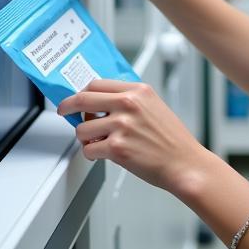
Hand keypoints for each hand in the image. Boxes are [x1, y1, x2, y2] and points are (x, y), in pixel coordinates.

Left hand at [57, 78, 209, 195]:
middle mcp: (129, 104)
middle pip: (82, 99)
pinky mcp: (117, 148)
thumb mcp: (154, 107)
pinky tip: (103, 154)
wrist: (185, 164)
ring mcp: (122, 125)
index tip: (75, 98)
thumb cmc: (172, 140)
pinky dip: (92, 154)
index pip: (97, 84)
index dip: (81, 92)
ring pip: (82, 129)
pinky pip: (89, 150)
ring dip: (84, 138)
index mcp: (138, 91)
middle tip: (64, 112)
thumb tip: (101, 101)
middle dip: (67, 107)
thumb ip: (129, 100)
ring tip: (97, 142)